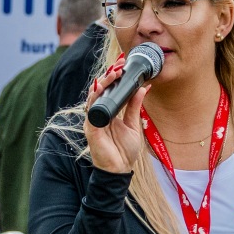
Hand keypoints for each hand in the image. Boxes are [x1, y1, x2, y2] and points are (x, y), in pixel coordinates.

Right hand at [83, 56, 148, 173]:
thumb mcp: (133, 124)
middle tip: (119, 64)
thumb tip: (143, 88)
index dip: (114, 76)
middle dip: (109, 74)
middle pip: (100, 89)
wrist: (119, 169)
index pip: (109, 89)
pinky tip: (100, 88)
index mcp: (109, 111)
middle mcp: (99, 113)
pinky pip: (91, 109)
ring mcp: (94, 119)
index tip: (123, 64)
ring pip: (94, 95)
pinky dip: (95, 97)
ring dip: (103, 82)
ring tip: (113, 73)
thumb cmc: (124, 150)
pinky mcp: (91, 127)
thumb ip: (135, 106)